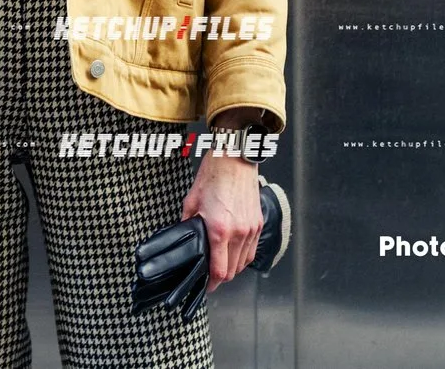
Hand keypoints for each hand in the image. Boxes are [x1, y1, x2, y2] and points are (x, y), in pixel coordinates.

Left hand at [182, 153, 261, 288]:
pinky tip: (235, 251)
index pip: (219, 271)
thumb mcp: (191, 202)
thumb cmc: (213, 176)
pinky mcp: (259, 223)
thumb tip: (185, 240)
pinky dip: (244, 255)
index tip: (206, 286)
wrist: (235, 158)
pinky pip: (252, 249)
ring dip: (233, 267)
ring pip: (244, 262)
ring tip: (222, 264)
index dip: (211, 283)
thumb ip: (188, 225)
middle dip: (221, 277)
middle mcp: (238, 233)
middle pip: (233, 271)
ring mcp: (251, 228)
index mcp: (219, 230)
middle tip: (211, 276)